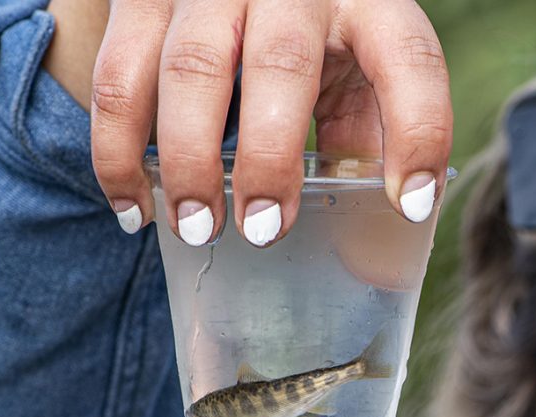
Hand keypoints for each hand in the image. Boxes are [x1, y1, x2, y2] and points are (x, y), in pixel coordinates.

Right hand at [45, 0, 451, 244]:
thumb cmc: (316, 48)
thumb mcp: (357, 85)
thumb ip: (368, 157)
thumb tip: (371, 271)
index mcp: (368, 6)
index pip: (409, 63)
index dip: (417, 135)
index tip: (409, 205)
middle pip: (280, 65)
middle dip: (269, 158)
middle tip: (262, 232)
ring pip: (188, 69)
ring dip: (186, 160)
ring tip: (196, 229)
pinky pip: (118, 75)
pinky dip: (118, 150)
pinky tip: (134, 208)